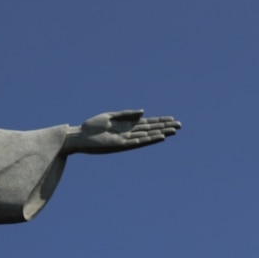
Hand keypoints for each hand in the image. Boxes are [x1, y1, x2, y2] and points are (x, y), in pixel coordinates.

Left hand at [64, 110, 179, 154]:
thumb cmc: (91, 126)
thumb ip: (127, 114)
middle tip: (179, 126)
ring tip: (172, 132)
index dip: (160, 121)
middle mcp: (128, 133)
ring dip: (160, 134)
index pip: (147, 123)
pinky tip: (158, 137)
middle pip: (150, 129)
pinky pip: (137, 142)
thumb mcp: (110, 116)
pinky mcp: (119, 145)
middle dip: (164, 127)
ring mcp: (125, 139)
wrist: (79, 136)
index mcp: (126, 125)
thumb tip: (144, 112)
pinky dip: (147, 140)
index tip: (172, 119)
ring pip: (146, 136)